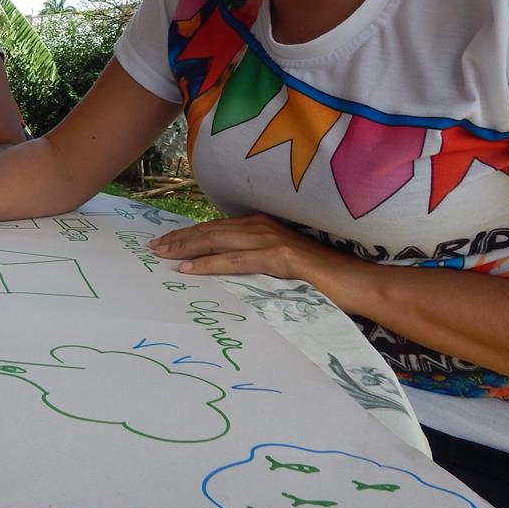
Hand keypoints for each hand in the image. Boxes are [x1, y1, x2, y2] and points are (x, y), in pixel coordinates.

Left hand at [149, 213, 355, 283]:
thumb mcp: (277, 264)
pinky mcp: (280, 257)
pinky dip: (210, 264)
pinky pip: (237, 261)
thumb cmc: (318, 278)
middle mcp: (262, 226)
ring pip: (218, 242)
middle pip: (210, 232)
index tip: (162, 242)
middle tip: (152, 248)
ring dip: (186, 248)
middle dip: (179, 239)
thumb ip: (253, 260)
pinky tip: (189, 269)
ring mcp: (271, 239)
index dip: (187, 234)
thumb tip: (223, 268)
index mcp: (260, 225)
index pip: (215, 228)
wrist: (356, 282)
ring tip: (162, 255)